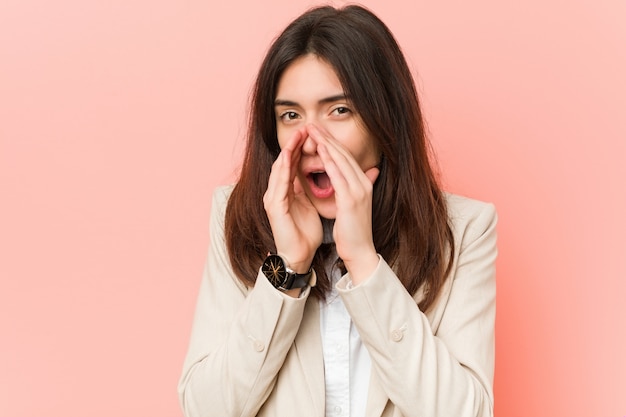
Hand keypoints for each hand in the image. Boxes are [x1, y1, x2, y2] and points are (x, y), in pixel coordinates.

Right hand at [263, 127, 322, 273]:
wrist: (299, 255)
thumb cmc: (306, 233)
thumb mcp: (312, 205)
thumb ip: (314, 189)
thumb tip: (324, 174)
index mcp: (287, 191)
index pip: (293, 164)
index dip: (302, 148)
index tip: (314, 133)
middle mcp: (277, 192)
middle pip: (284, 162)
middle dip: (294, 144)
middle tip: (305, 127)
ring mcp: (273, 198)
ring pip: (279, 169)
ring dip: (287, 152)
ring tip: (297, 136)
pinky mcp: (274, 207)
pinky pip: (278, 184)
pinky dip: (283, 169)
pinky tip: (288, 157)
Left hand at [306, 124, 379, 283]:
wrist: (360, 252)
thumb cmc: (353, 232)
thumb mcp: (355, 207)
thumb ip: (354, 190)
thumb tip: (362, 176)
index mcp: (363, 184)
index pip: (346, 158)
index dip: (332, 143)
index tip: (318, 132)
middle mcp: (363, 184)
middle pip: (344, 155)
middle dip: (327, 138)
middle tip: (313, 125)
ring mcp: (358, 191)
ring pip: (341, 161)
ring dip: (326, 145)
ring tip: (313, 132)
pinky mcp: (351, 200)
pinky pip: (339, 176)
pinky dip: (330, 162)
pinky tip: (321, 152)